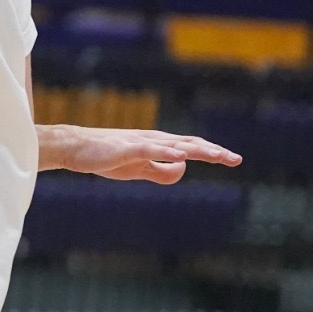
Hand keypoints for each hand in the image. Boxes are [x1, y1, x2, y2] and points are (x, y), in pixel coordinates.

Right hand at [53, 128, 241, 184]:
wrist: (76, 148)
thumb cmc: (108, 158)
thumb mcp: (140, 170)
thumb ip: (161, 171)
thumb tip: (183, 168)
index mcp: (160, 145)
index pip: (193, 147)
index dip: (213, 152)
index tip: (233, 159)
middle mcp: (155, 140)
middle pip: (191, 144)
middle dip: (214, 151)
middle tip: (236, 159)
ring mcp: (142, 142)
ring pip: (175, 144)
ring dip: (197, 149)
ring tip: (217, 155)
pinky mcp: (127, 148)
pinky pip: (149, 148)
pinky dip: (166, 150)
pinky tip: (180, 154)